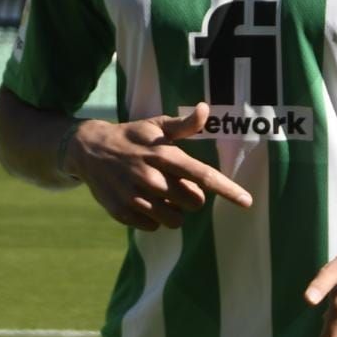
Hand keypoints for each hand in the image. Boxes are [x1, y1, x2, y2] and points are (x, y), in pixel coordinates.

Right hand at [65, 102, 252, 230]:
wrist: (89, 150)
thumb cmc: (132, 137)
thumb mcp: (156, 125)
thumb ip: (184, 124)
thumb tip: (206, 109)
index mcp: (164, 154)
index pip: (203, 175)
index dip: (227, 189)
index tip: (247, 201)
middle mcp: (151, 177)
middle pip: (194, 202)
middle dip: (191, 196)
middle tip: (176, 183)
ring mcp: (136, 197)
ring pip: (175, 220)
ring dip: (173, 211)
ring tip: (159, 193)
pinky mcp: (123, 213)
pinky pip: (153, 227)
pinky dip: (153, 218)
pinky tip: (142, 200)